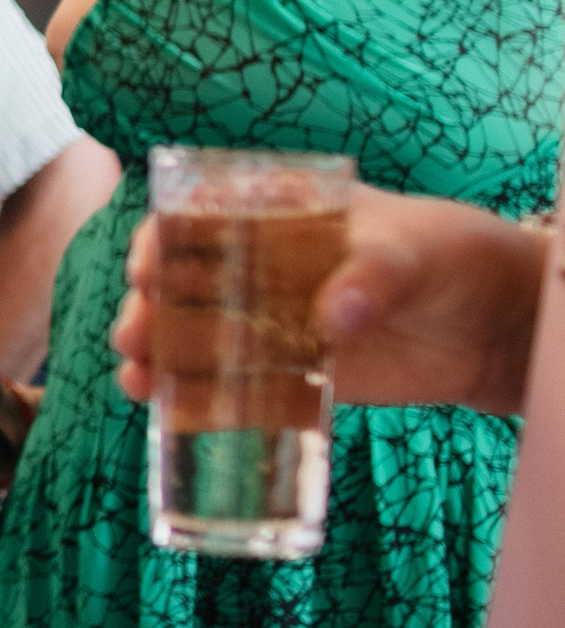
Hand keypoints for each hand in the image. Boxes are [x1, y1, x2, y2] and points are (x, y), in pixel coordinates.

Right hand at [114, 186, 547, 413]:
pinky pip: (228, 390)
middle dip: (145, 309)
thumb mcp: (411, 253)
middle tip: (136, 335)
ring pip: (190, 338)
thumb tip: (330, 318)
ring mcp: (265, 325)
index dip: (159, 241)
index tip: (146, 267)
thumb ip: (373, 276)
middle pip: (177, 285)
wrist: (491, 325)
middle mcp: (254, 268)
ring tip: (139, 380)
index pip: (194, 219)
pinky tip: (165, 411)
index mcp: (271, 216)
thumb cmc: (447, 258)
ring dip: (154, 357)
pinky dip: (192, 402)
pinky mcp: (286, 376)